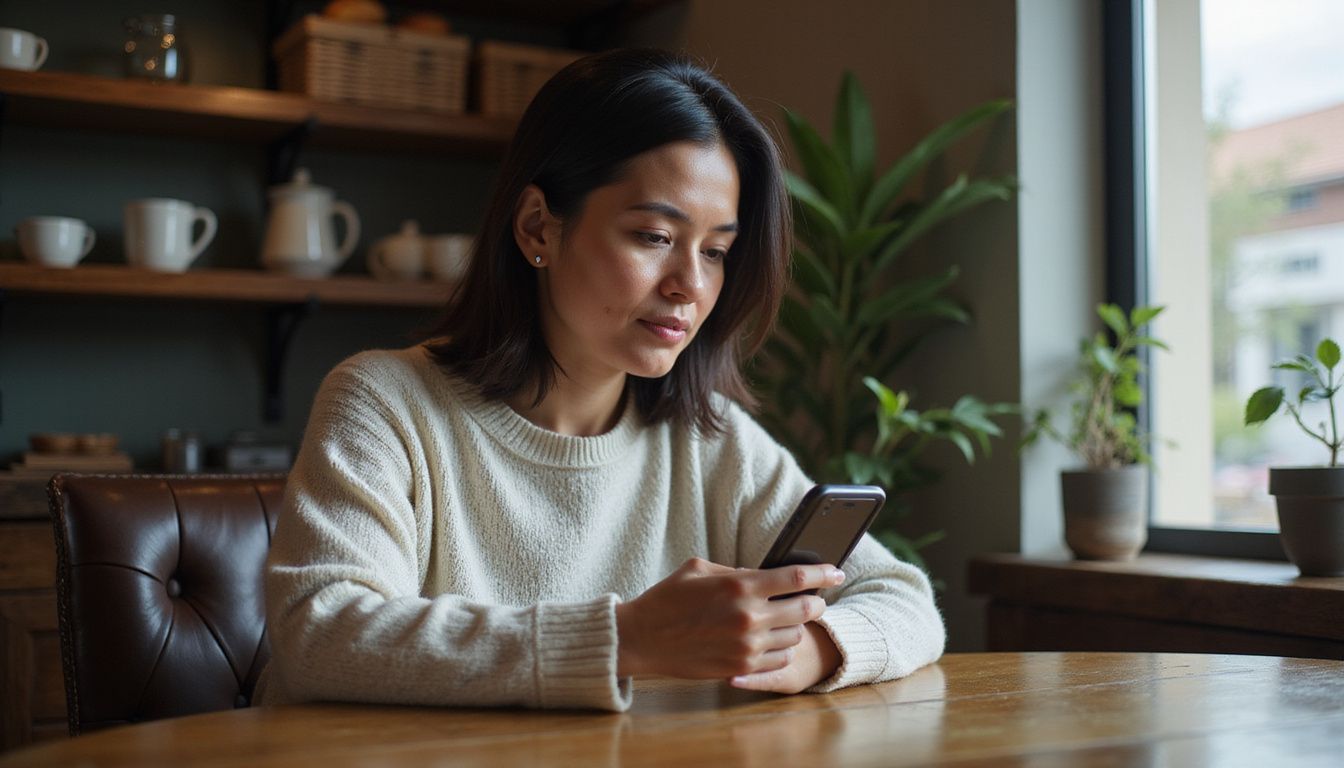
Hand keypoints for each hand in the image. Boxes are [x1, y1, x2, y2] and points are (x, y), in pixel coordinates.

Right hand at [616, 558, 844, 679]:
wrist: (641, 639)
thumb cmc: (667, 599)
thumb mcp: (699, 569)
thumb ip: (738, 572)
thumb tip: (766, 576)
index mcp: (740, 586)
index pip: (797, 577)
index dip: (824, 572)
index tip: (837, 571)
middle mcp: (749, 617)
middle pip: (806, 609)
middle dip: (817, 602)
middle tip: (815, 598)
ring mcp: (747, 647)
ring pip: (795, 636)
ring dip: (796, 626)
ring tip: (783, 620)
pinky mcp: (741, 668)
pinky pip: (780, 660)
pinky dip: (782, 650)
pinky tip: (771, 641)